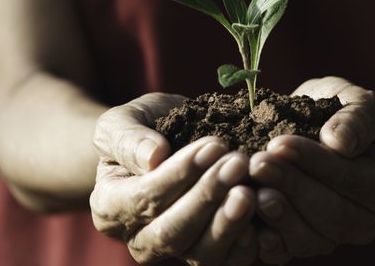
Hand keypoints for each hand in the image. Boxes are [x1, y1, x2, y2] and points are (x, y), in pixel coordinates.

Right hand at [90, 93, 257, 264]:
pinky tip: (263, 217)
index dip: (180, 174)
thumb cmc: (141, 130)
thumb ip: (128, 138)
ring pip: (202, 255)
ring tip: (251, 189)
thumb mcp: (122, 122)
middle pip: (173, 233)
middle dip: (208, 197)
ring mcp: (176, 251)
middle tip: (239, 163)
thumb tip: (153, 157)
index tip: (213, 145)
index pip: (144, 199)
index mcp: (111, 207)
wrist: (162, 144)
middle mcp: (141, 239)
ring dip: (229, 222)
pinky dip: (248, 245)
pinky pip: (229, 261)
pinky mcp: (208, 251)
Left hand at [249, 77, 374, 263]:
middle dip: (291, 187)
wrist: (325, 130)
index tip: (279, 143)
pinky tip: (246, 224)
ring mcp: (333, 237)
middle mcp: (364, 219)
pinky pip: (286, 252)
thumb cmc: (342, 113)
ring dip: (278, 215)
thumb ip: (355, 120)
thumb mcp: (355, 103)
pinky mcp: (302, 243)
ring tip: (251, 191)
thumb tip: (338, 142)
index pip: (351, 178)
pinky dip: (266, 243)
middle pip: (331, 213)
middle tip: (257, 163)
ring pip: (308, 239)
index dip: (314, 162)